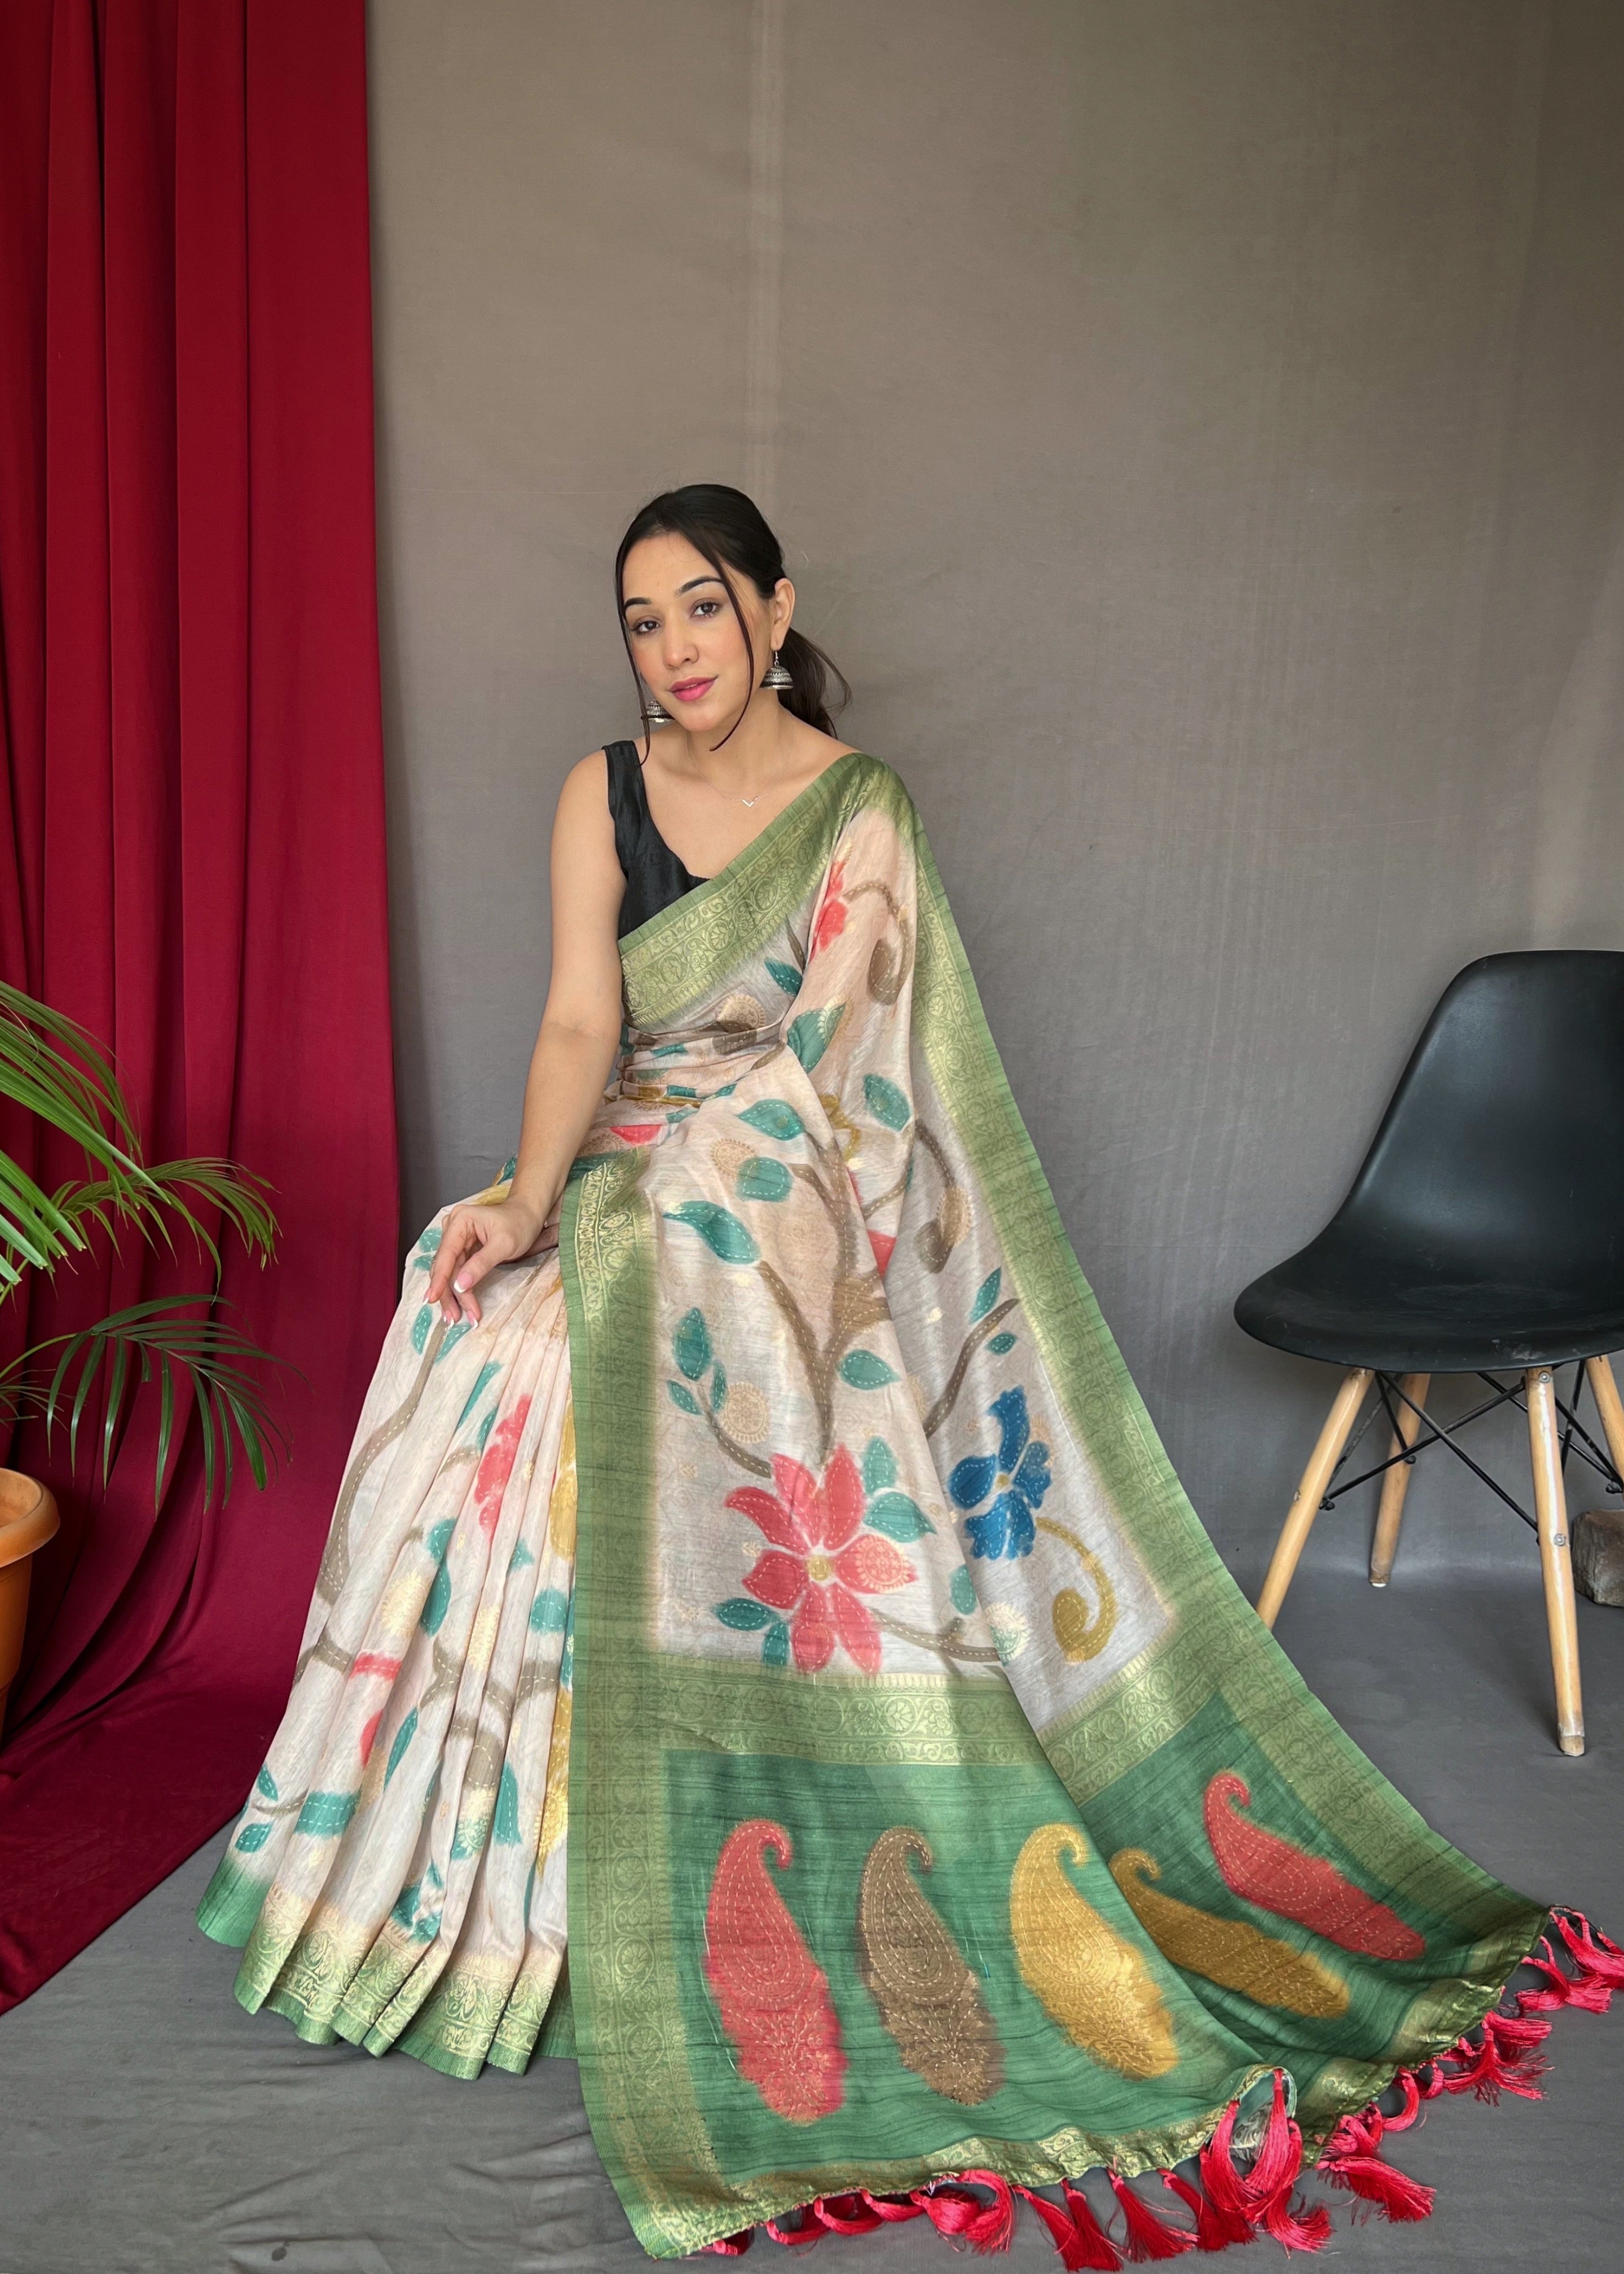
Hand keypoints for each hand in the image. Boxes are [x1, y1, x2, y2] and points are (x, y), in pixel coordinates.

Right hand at [425, 1194, 549, 1326]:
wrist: (528, 1216)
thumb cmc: (519, 1224)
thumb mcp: (504, 1244)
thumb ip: (481, 1264)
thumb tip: (460, 1285)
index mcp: (460, 1220)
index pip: (446, 1253)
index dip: (439, 1279)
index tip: (433, 1298)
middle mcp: (453, 1228)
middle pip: (445, 1266)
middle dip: (448, 1293)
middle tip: (453, 1317)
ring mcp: (456, 1240)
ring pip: (449, 1272)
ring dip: (453, 1296)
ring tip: (457, 1317)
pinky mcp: (462, 1250)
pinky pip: (457, 1272)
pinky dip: (460, 1289)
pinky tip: (461, 1305)